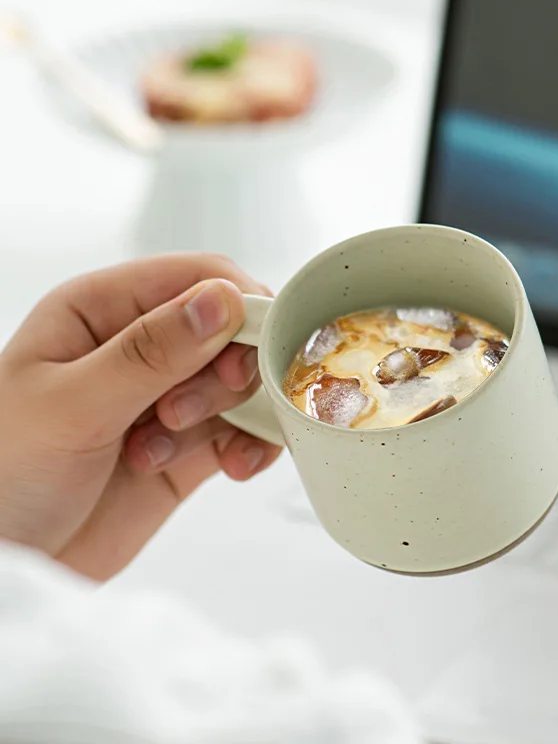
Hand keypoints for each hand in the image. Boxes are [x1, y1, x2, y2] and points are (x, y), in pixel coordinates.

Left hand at [0, 254, 281, 579]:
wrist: (10, 561)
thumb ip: (151, 352)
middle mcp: (141, 347)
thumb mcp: (71, 406)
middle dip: (225, 371)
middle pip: (232, 330)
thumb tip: (223, 300)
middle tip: (181, 411)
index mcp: (102, 310)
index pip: (197, 278)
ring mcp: (168, 397)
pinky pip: (245, 430)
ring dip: (227, 415)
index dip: (238, 306)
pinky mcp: (189, 445)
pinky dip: (251, 445)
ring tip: (166, 450)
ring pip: (241, 382)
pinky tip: (232, 466)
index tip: (252, 348)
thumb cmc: (4, 475)